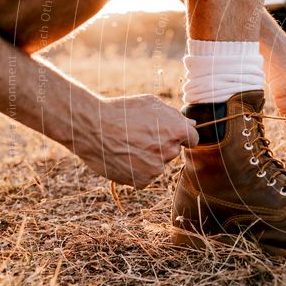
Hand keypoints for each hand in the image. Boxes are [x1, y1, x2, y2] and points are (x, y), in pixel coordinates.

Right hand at [79, 95, 198, 187]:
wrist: (92, 127)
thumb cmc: (122, 111)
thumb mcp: (151, 104)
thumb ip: (174, 116)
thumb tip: (191, 124)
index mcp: (177, 131)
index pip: (193, 138)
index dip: (182, 135)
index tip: (170, 134)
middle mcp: (170, 151)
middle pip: (173, 150)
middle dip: (162, 144)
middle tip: (139, 136)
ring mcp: (156, 168)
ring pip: (158, 164)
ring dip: (148, 157)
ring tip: (127, 145)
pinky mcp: (142, 181)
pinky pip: (145, 176)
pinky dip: (136, 169)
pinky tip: (123, 157)